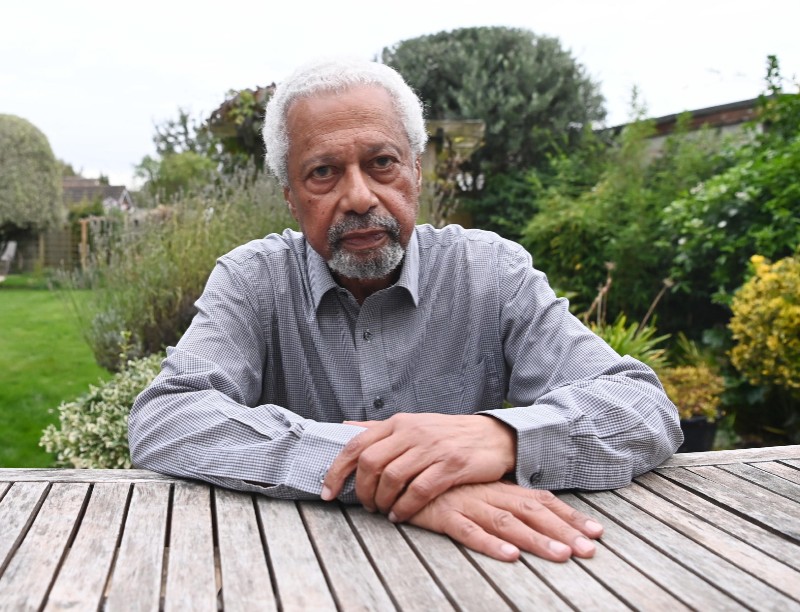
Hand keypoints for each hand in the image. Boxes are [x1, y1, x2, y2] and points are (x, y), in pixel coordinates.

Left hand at [322, 413, 515, 521]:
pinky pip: (418, 491)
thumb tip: (345, 428)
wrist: (493, 436)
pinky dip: (404, 507)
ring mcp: (431, 448)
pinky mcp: (450, 465)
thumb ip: (379, 428)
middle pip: (371, 463)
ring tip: (384, 512)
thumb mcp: (413, 424)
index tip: (328, 492)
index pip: (356, 444)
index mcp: (399, 422)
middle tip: (366, 506)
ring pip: (392, 478)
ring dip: (383, 501)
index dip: (337, 470)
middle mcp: (412, 432)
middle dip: (362, 490)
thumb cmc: (448, 434)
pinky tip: (401, 515)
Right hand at [408, 481, 603, 561]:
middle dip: (564, 531)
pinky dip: (490, 543)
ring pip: (507, 522)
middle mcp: (488, 493)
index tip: (596, 533)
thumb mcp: (473, 488)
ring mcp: (467, 503)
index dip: (568, 516)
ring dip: (536, 540)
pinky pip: (469, 530)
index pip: (540, 500)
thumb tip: (528, 513)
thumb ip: (498, 499)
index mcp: (498, 488)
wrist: (400, 467)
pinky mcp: (444, 514)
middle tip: (590, 550)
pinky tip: (509, 555)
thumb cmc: (439, 483)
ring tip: (562, 555)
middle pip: (532, 512)